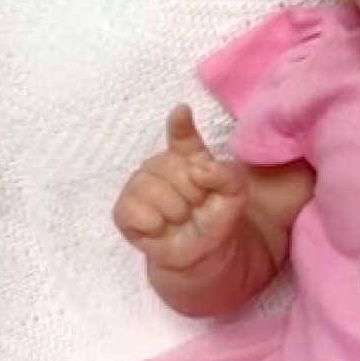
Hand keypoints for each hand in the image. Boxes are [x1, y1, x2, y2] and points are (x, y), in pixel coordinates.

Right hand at [113, 105, 248, 272]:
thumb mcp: (235, 194)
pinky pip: (136, 212)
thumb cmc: (217, 213)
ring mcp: (140, 185)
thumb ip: (228, 175)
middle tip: (197, 207)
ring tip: (181, 218)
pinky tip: (162, 228)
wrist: (203, 249)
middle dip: (193, 195)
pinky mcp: (124, 210)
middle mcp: (161, 164)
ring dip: (176, 212)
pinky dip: (155, 224)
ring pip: (155, 191)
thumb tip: (204, 168)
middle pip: (175, 171)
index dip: (181, 124)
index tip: (182, 111)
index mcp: (189, 155)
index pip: (182, 136)